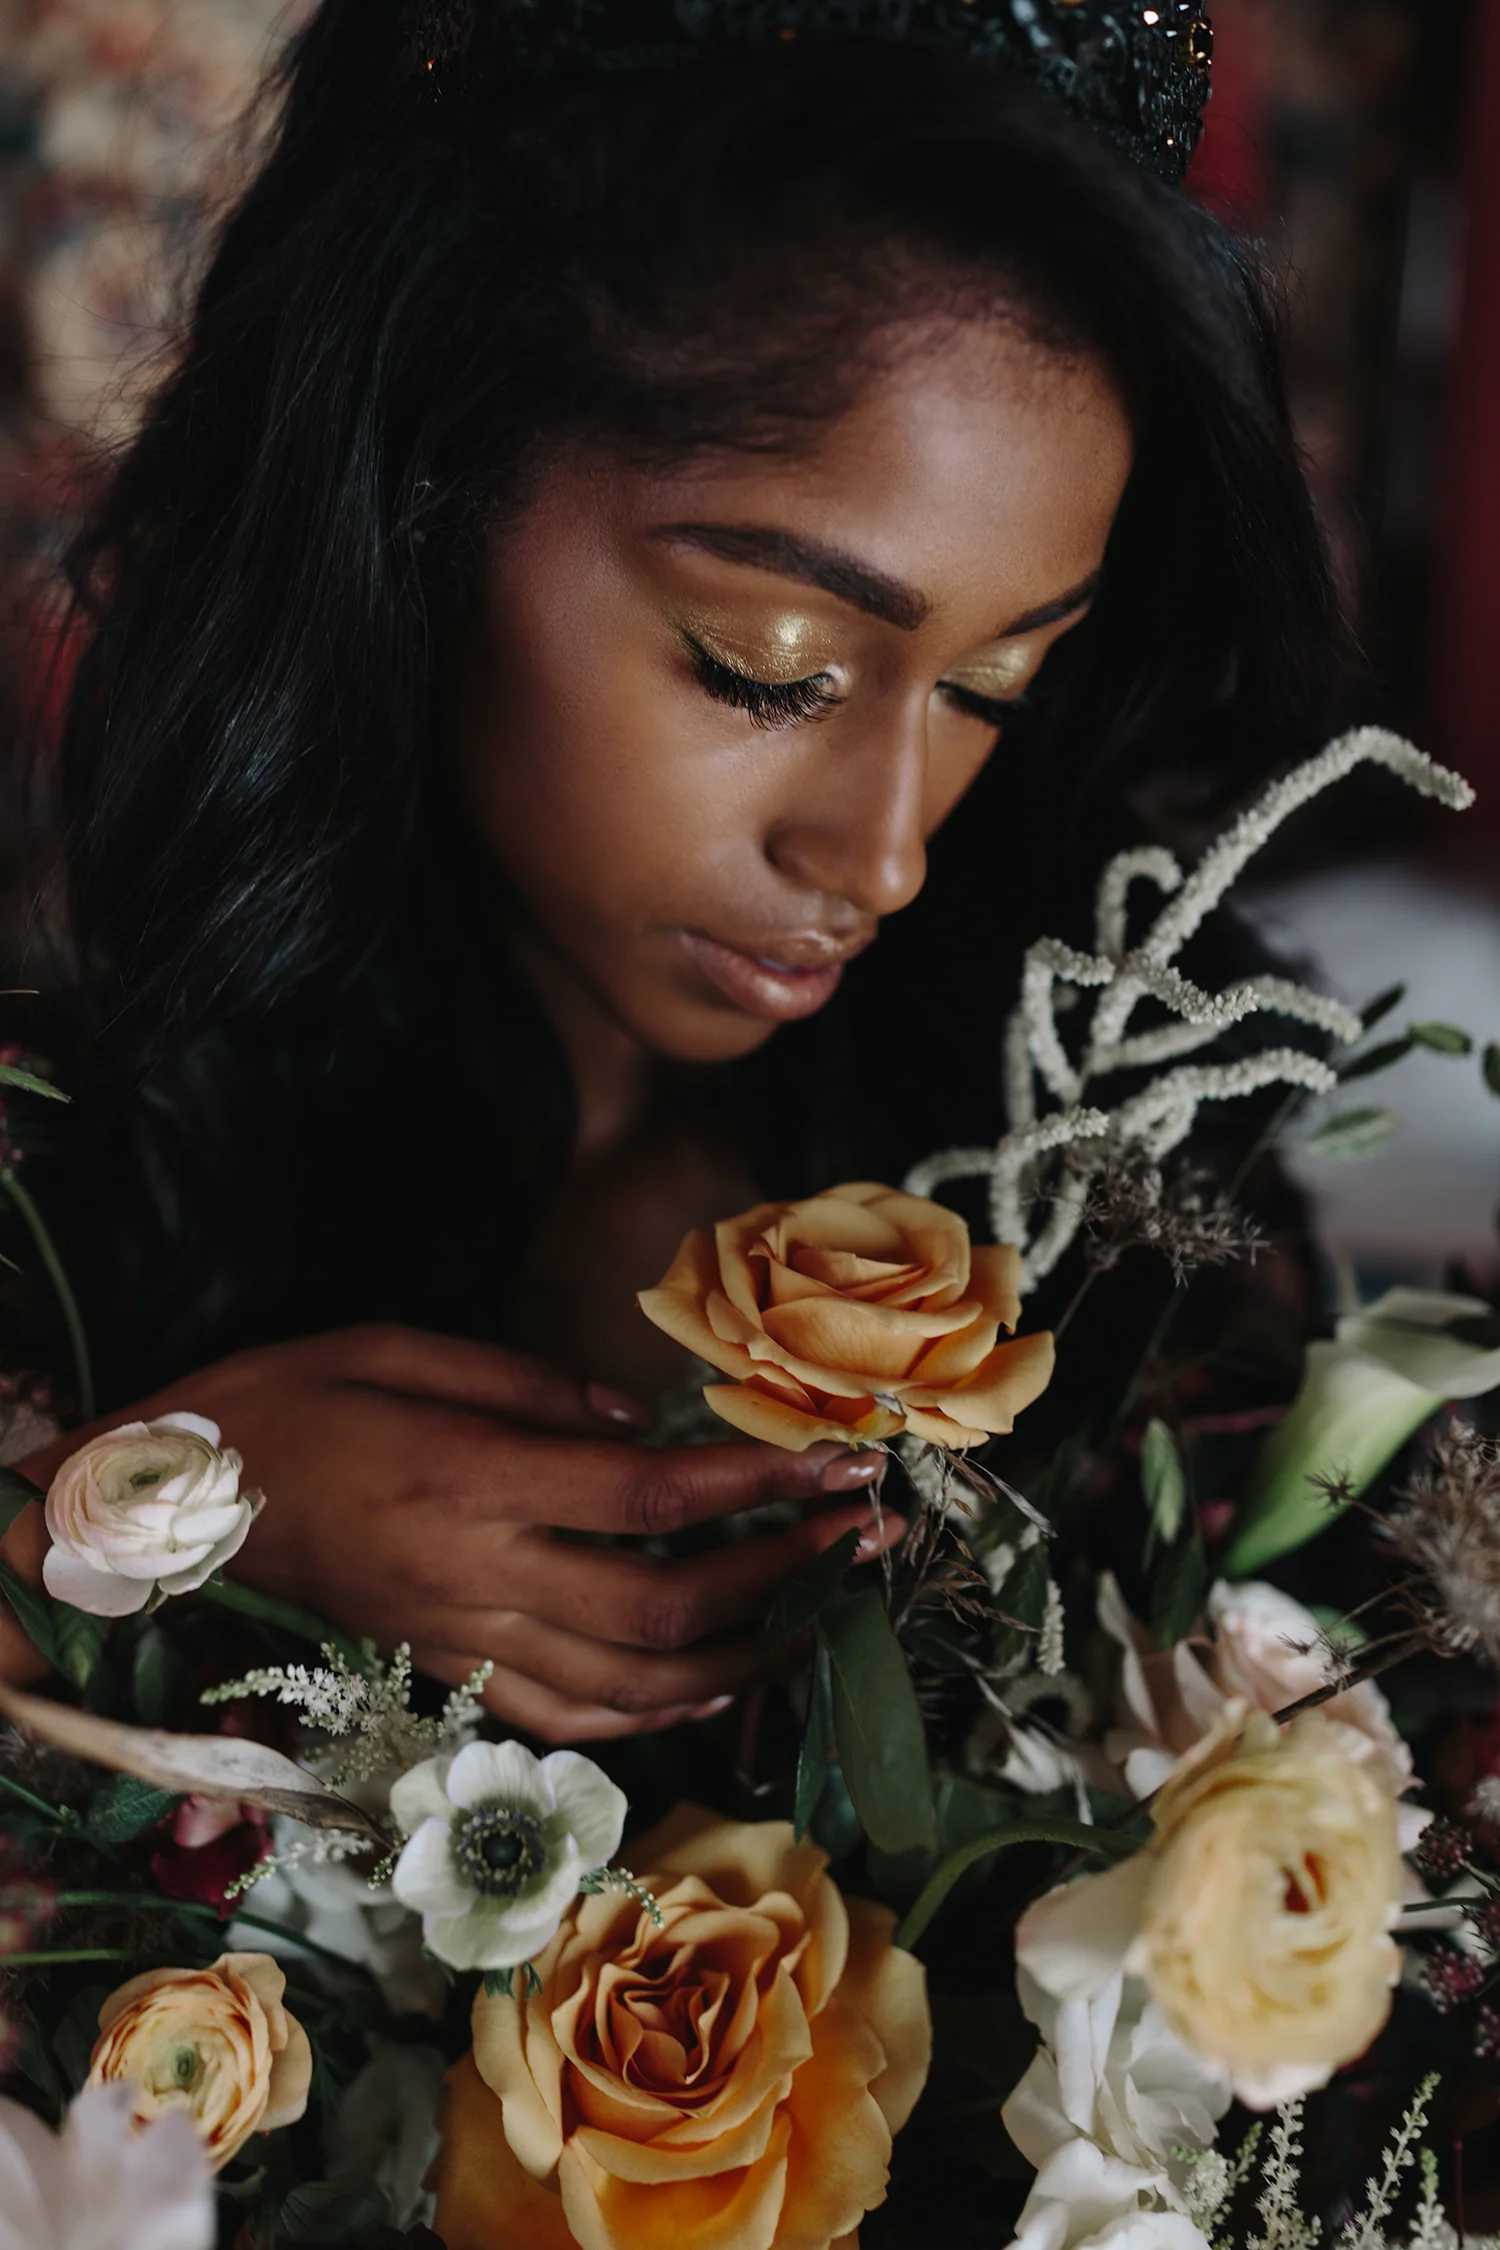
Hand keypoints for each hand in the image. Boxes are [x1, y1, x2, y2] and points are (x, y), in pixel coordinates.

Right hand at [2, 1325, 898, 1739]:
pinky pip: (569, 1720)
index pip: (653, 1502)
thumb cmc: (288, 1400)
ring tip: (826, 1618)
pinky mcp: (449, 1671)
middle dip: (787, 1574)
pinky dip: (656, 1714)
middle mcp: (482, 1577)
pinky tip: (715, 1688)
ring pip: (633, 1684)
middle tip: (869, 1537)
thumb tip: (650, 1425)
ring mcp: (466, 1640)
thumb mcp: (402, 1347)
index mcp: (476, 1481)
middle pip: (669, 1605)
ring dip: (746, 1657)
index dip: (763, 1493)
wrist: (181, 1506)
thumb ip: (534, 1386)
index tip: (849, 1467)